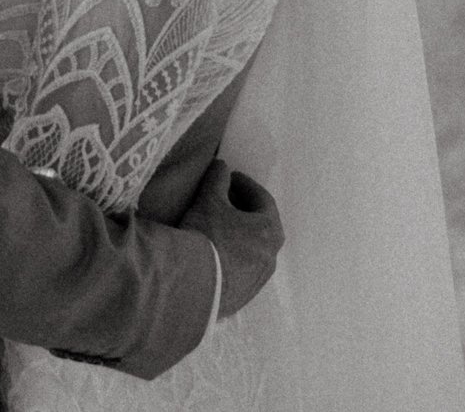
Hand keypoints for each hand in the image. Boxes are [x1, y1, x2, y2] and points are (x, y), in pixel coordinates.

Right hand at [177, 160, 282, 318]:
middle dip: (244, 211)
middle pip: (261, 227)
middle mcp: (271, 256)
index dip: (246, 185)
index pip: (262, 200)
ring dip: (239, 237)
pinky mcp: (243, 297)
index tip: (231, 178)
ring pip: (252, 251)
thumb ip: (217, 178)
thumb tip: (221, 166)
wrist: (193, 284)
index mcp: (270, 230)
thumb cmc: (207, 235)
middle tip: (226, 201)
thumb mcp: (209, 199)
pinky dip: (232, 258)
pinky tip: (214, 254)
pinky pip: (241, 271)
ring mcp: (258, 280)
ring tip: (219, 228)